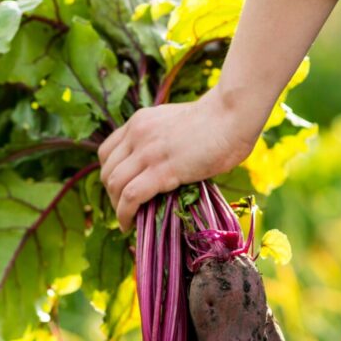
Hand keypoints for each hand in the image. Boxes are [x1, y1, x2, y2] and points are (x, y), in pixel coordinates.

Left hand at [99, 89, 257, 229]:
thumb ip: (168, 140)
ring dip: (116, 207)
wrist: (233, 115)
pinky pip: (131, 196)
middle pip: (107, 170)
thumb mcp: (181, 124)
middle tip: (125, 209)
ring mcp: (147, 152)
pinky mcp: (162, 170)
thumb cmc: (221, 120)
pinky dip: (124, 214)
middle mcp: (137, 134)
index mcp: (141, 121)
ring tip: (128, 221)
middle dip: (112, 194)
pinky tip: (130, 225)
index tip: (121, 189)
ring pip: (114, 184)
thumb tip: (174, 164)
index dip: (110, 174)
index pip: (108, 151)